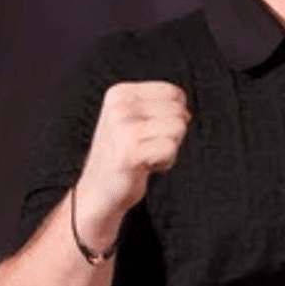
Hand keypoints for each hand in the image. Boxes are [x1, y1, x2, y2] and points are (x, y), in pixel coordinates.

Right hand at [72, 81, 190, 243]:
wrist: (98, 192)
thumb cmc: (122, 155)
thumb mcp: (134, 120)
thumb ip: (158, 107)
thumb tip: (186, 111)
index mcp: (120, 93)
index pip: (174, 93)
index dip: (174, 116)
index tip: (153, 131)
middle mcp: (120, 107)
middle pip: (178, 111)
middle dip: (173, 133)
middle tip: (149, 146)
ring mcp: (123, 129)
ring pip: (178, 128)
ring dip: (170, 148)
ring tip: (147, 155)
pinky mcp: (129, 152)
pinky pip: (171, 149)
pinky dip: (166, 162)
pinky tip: (146, 166)